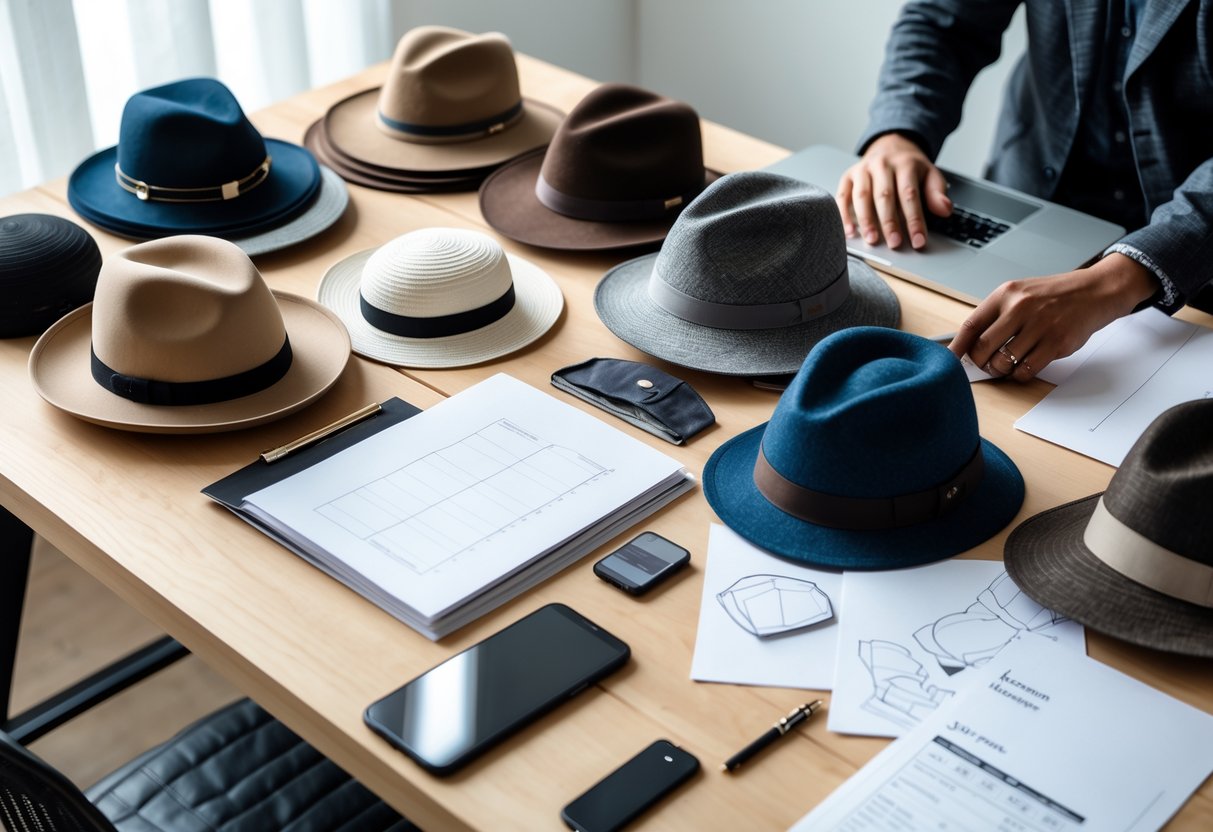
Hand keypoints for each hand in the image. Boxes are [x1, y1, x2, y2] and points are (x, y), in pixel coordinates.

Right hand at [836, 133, 952, 249]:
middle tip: (895, 243)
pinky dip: (844, 215)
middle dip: (890, 223)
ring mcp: (863, 170)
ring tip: (872, 240)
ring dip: (866, 220)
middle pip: (885, 196)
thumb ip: (937, 193)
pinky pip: (843, 197)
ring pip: (862, 197)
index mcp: (905, 164)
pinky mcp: (848, 176)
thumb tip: (945, 210)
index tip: (918, 240)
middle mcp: (882, 164)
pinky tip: (849, 231)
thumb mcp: (930, 175)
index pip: (909, 195)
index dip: (914, 220)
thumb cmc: (910, 167)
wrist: (891, 145)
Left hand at [947, 254, 1157, 380]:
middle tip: (985, 365)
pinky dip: (1020, 374)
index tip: (950, 360)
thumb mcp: (1021, 294)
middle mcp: (1021, 308)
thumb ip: (997, 315)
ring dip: (1001, 370)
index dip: (957, 346)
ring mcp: (1040, 325)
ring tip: (1006, 364)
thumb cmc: (1055, 295)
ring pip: (1004, 362)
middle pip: (983, 347)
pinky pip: (1026, 369)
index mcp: (1006, 294)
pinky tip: (1023, 367)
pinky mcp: (1057, 342)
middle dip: (980, 362)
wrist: (1096, 290)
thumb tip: (970, 344)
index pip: (971, 325)